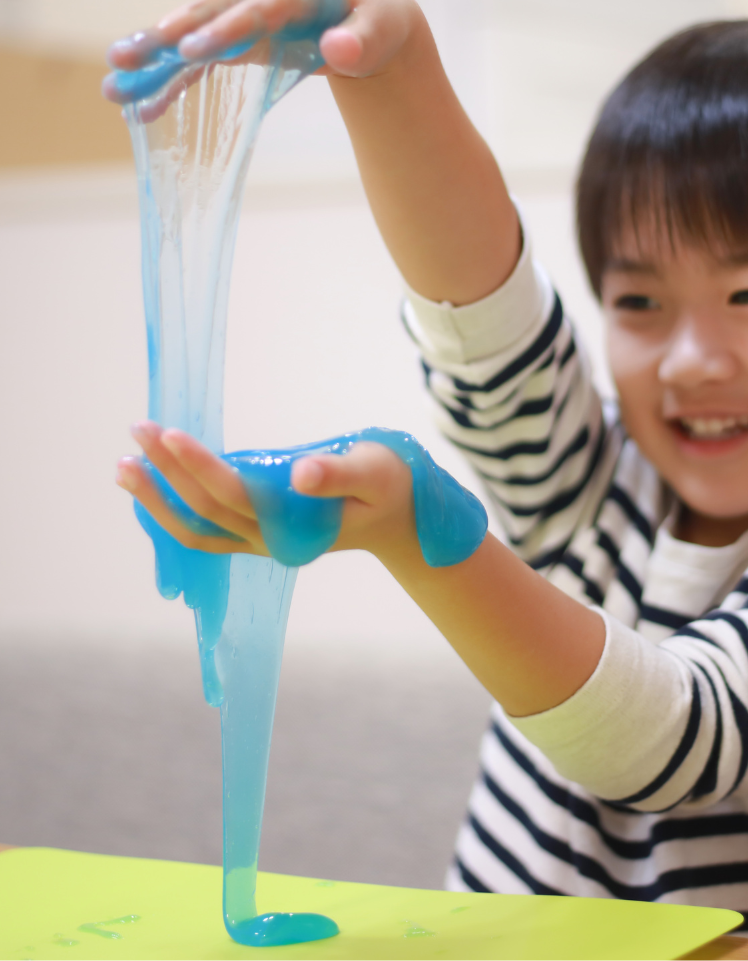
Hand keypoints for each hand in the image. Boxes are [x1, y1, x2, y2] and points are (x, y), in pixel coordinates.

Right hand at [104, 0, 418, 89]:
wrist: (366, 16)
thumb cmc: (375, 23)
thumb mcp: (380, 30)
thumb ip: (362, 41)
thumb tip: (337, 50)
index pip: (256, 9)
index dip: (224, 28)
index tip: (193, 49)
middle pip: (208, 15)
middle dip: (166, 37)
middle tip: (127, 58)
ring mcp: (242, 17)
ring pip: (191, 34)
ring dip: (152, 59)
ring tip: (114, 84)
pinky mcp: (236, 40)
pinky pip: (198, 63)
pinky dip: (172, 84)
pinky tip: (142, 108)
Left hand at [117, 422, 417, 562]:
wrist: (399, 520)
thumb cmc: (389, 487)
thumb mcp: (374, 472)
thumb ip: (338, 473)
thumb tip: (298, 471)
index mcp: (295, 525)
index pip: (234, 497)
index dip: (197, 467)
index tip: (168, 435)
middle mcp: (269, 540)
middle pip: (204, 510)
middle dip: (165, 473)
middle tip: (137, 430)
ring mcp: (260, 542)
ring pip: (197, 528)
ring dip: (157, 499)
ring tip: (124, 466)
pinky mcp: (257, 535)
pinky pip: (206, 530)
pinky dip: (174, 510)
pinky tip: (154, 486)